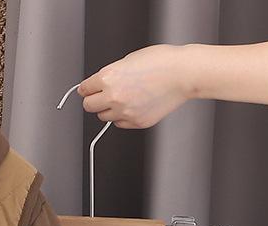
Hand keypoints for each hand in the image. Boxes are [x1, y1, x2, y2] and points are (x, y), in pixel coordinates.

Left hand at [78, 44, 194, 128]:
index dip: (87, 89)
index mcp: (108, 78)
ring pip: (103, 117)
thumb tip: (100, 84)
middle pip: (89, 106)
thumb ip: (111, 74)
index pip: (84, 90)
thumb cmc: (162, 62)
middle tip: (102, 96)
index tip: (88, 90)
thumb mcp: (129, 60)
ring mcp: (124, 112)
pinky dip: (123, 117)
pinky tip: (134, 105)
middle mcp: (113, 97)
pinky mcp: (136, 122)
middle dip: (94, 100)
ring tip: (123, 98)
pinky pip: (119, 123)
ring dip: (109, 109)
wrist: (183, 73)